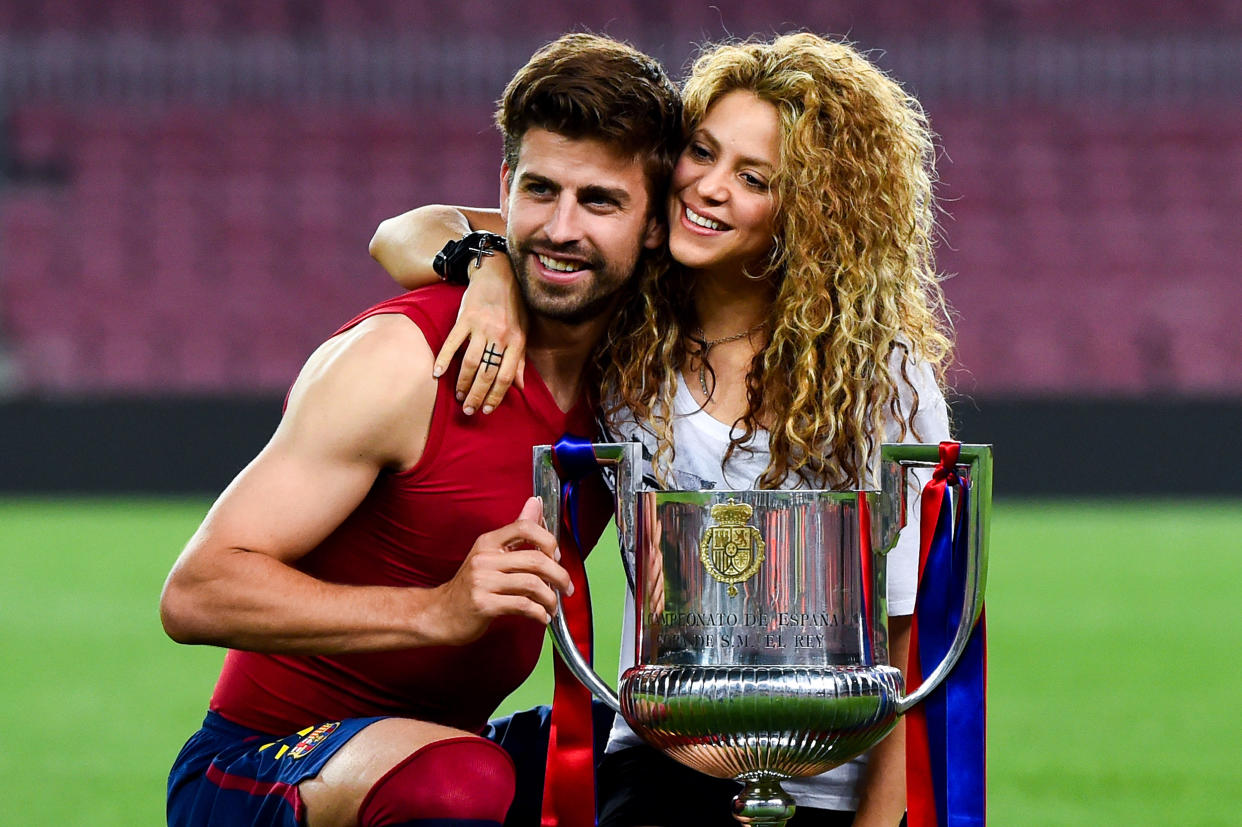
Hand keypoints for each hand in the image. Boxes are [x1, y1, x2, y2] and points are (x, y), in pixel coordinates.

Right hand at [426, 497, 568, 645]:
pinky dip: (538, 614)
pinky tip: (541, 617)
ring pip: (532, 584)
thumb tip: (536, 503)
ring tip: (553, 607)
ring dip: (550, 598)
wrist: (439, 614)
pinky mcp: (483, 605)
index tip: (557, 557)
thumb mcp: (490, 554)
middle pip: (536, 559)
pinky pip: (522, 606)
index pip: (525, 527)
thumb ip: (516, 532)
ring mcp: (482, 582)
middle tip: (566, 588)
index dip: (548, 541)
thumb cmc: (469, 586)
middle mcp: (485, 559)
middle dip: (560, 576)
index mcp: (488, 542)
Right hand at [433, 253, 526, 415]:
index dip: (496, 396)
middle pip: (487, 373)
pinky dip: (444, 359)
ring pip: (471, 362)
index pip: (506, 376)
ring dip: (462, 383)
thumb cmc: (513, 305)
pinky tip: (437, 373)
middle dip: (477, 395)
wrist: (499, 274)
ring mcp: (482, 327)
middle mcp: (500, 336)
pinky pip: (453, 343)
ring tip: (457, 397)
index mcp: (516, 341)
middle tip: (468, 410)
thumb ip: (520, 360)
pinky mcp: (465, 318)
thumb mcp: (523, 332)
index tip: (487, 410)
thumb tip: (521, 387)